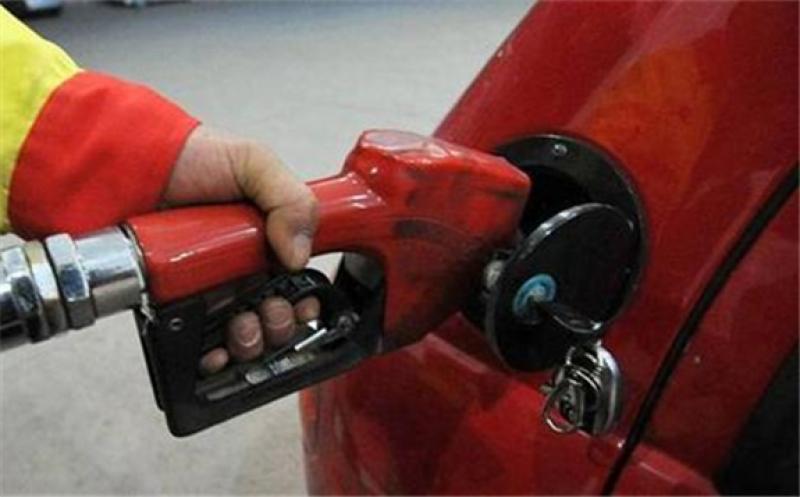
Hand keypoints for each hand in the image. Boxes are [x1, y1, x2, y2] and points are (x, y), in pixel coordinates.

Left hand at [163, 125, 318, 372]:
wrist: (133, 165)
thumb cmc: (191, 158)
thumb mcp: (255, 162)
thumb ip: (291, 200)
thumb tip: (299, 254)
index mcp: (267, 242)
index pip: (298, 284)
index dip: (306, 303)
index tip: (305, 306)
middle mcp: (241, 270)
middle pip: (274, 318)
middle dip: (279, 326)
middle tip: (269, 310)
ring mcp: (209, 289)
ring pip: (241, 336)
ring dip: (251, 342)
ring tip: (242, 327)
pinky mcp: (176, 303)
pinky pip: (197, 343)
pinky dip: (212, 357)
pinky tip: (215, 351)